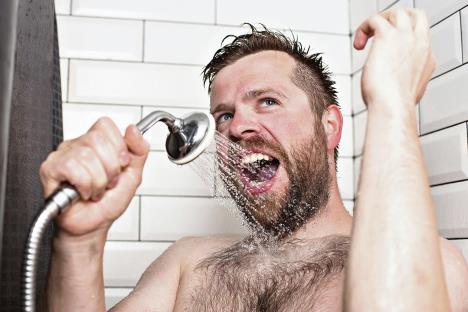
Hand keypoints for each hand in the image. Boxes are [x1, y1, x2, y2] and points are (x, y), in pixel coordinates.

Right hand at [39, 117, 149, 238]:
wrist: (93, 226)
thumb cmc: (108, 202)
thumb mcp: (133, 175)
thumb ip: (139, 151)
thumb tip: (134, 130)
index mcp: (96, 143)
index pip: (105, 125)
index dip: (118, 146)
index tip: (120, 165)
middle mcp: (77, 145)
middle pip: (97, 139)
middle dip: (110, 168)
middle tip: (107, 182)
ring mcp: (61, 155)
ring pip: (86, 155)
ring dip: (98, 181)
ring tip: (95, 190)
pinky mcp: (50, 169)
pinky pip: (72, 167)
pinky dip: (84, 185)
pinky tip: (83, 192)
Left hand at [354, 8, 435, 109]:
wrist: (392, 107)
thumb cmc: (393, 107)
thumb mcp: (404, 93)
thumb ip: (400, 83)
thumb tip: (388, 84)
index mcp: (426, 60)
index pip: (419, 39)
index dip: (402, 42)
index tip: (386, 55)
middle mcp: (419, 45)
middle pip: (415, 16)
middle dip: (397, 20)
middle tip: (380, 32)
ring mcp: (406, 39)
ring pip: (397, 13)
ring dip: (380, 21)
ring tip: (366, 38)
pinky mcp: (388, 36)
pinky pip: (375, 19)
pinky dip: (364, 28)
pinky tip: (358, 44)